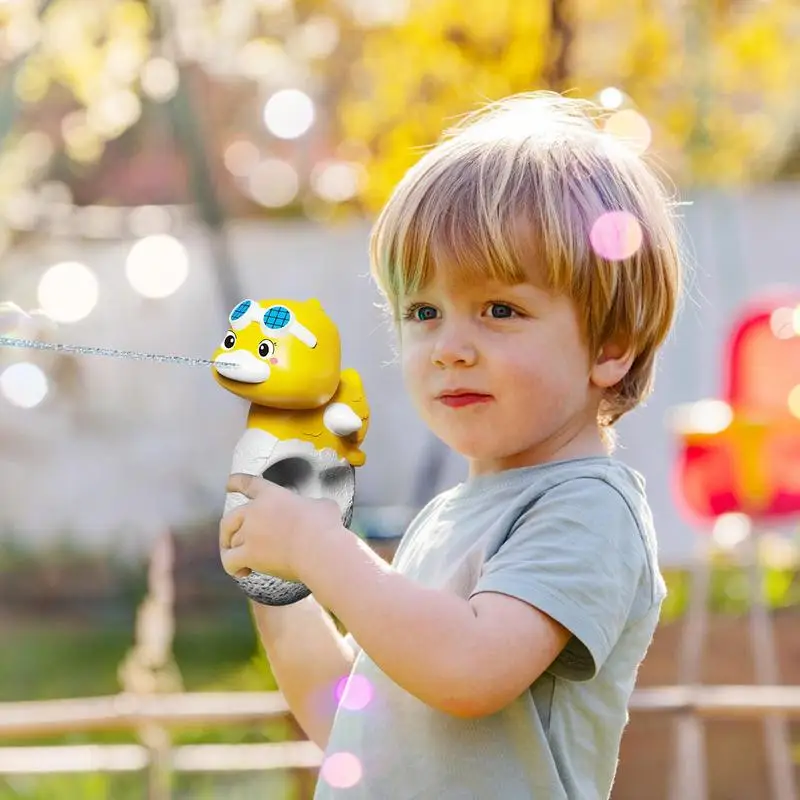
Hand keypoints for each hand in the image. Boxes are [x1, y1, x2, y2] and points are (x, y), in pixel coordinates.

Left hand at [219, 473, 344, 582]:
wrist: (319, 549)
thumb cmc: (325, 526)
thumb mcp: (323, 505)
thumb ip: (312, 506)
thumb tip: (318, 512)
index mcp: (272, 495)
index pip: (248, 484)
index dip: (236, 483)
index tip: (229, 484)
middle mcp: (255, 511)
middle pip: (229, 519)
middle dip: (228, 530)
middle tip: (230, 538)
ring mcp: (250, 533)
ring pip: (230, 541)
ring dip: (234, 550)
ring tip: (242, 561)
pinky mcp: (249, 555)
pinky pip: (230, 561)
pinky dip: (233, 567)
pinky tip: (242, 572)